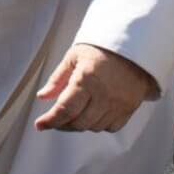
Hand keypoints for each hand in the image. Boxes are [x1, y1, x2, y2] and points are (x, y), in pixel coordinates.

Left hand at [34, 43, 155, 132]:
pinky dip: (99, 125)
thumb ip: (57, 79)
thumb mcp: (74, 57)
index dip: (50, 120)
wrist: (133, 45)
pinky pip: (111, 127)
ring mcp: (118, 104)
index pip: (65, 109)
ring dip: (80, 125)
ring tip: (73, 114)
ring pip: (94, 127)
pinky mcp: (129, 108)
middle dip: (63, 124)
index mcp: (87, 80)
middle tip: (55, 118)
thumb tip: (43, 96)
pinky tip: (93, 115)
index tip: (40, 124)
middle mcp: (104, 95)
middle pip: (79, 122)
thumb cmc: (102, 48)